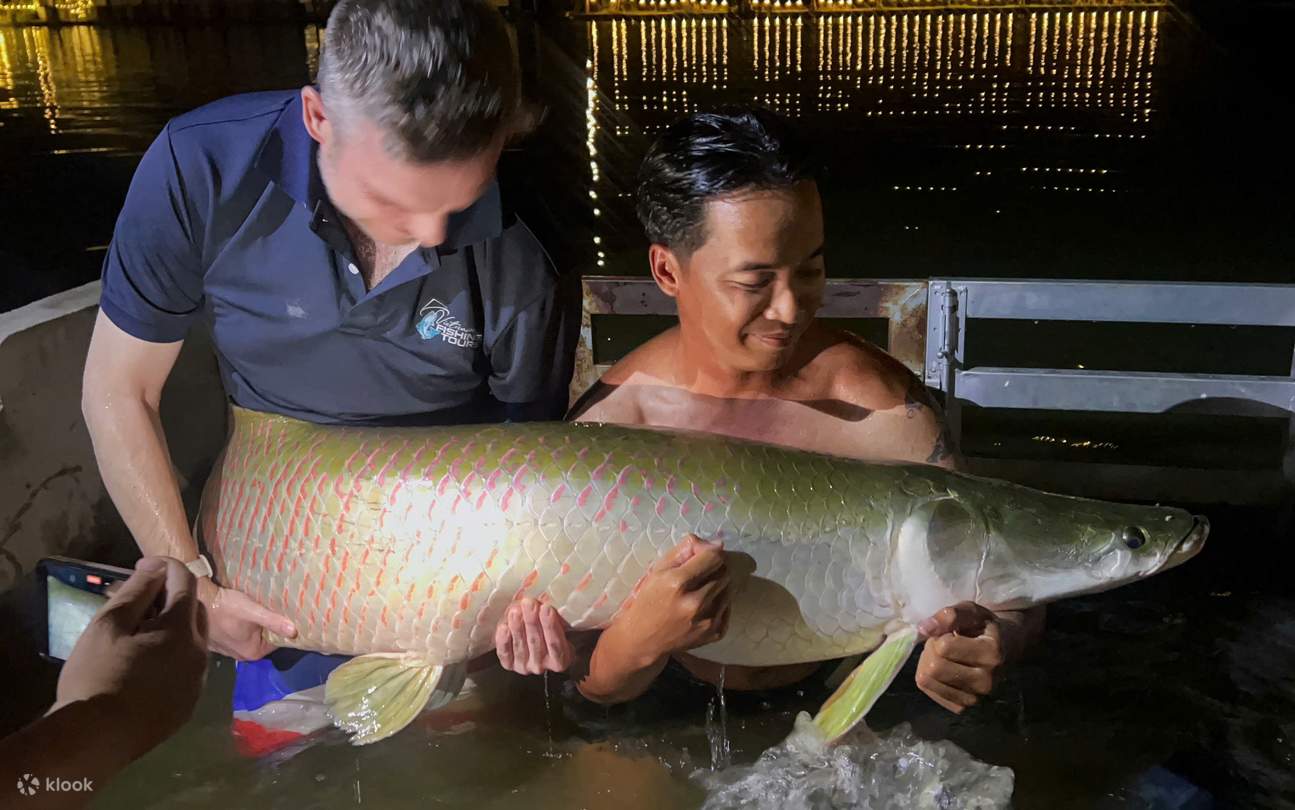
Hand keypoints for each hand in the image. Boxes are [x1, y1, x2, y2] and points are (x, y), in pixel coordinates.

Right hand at [54, 557, 209, 757]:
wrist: (95, 739)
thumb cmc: (97, 676)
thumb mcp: (108, 626)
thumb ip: (137, 592)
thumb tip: (157, 569)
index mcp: (182, 630)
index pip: (185, 583)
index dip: (165, 567)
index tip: (143, 564)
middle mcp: (199, 653)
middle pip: (195, 611)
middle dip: (172, 596)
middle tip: (140, 598)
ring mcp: (197, 681)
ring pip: (193, 640)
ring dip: (174, 627)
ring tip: (140, 630)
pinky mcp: (188, 704)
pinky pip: (187, 668)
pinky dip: (173, 655)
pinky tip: (146, 662)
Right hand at [197, 578, 295, 660]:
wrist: (198, 600)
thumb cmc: (227, 607)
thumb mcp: (254, 612)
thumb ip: (274, 622)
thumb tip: (295, 631)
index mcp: (252, 652)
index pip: (277, 642)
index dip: (284, 628)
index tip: (289, 615)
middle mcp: (241, 655)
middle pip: (264, 639)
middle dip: (269, 626)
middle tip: (275, 609)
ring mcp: (229, 649)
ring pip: (251, 636)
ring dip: (256, 625)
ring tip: (261, 610)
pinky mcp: (220, 641)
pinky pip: (239, 634)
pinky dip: (243, 626)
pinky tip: (244, 614)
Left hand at [495, 598, 575, 674]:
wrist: (537, 643)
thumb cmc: (550, 632)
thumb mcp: (560, 628)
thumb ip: (557, 620)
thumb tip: (547, 604)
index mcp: (560, 660)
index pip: (555, 644)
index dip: (550, 626)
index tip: (546, 608)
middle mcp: (542, 666)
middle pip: (536, 642)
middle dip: (532, 621)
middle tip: (529, 603)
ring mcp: (524, 667)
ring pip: (520, 646)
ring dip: (517, 627)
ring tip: (515, 610)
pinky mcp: (509, 664)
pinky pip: (505, 653)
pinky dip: (504, 641)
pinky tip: (503, 627)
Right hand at [614, 534, 730, 664]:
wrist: (643, 640)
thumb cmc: (648, 601)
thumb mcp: (658, 570)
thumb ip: (684, 551)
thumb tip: (716, 543)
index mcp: (677, 583)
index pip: (714, 557)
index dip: (711, 552)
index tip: (704, 554)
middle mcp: (695, 603)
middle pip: (724, 572)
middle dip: (715, 568)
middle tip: (700, 573)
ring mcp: (707, 621)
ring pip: (728, 589)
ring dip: (717, 585)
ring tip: (700, 590)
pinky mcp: (715, 633)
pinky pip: (728, 607)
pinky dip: (719, 603)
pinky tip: (702, 606)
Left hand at [915, 602, 1003, 713]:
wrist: (1003, 649)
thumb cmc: (983, 628)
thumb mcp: (971, 611)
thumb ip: (949, 615)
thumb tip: (923, 629)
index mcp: (991, 654)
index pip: (944, 647)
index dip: (941, 636)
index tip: (952, 634)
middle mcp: (986, 681)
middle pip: (934, 667)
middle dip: (931, 650)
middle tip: (943, 645)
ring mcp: (975, 698)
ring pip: (927, 680)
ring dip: (927, 664)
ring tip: (944, 657)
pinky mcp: (963, 708)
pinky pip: (928, 691)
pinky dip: (929, 678)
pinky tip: (943, 671)